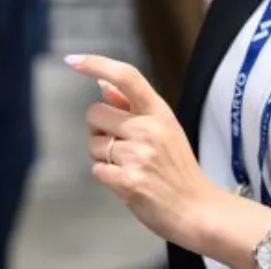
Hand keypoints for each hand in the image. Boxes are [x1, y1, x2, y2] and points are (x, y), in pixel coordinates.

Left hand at [67, 54, 229, 251]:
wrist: (197, 209)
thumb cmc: (178, 168)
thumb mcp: (165, 128)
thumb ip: (132, 105)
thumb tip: (102, 84)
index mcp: (159, 111)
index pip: (126, 77)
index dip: (97, 64)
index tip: (73, 60)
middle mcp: (150, 128)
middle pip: (95, 113)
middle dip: (99, 129)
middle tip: (120, 145)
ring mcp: (139, 155)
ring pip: (93, 144)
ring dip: (103, 156)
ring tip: (130, 166)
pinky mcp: (129, 181)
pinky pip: (97, 170)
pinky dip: (106, 177)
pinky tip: (128, 181)